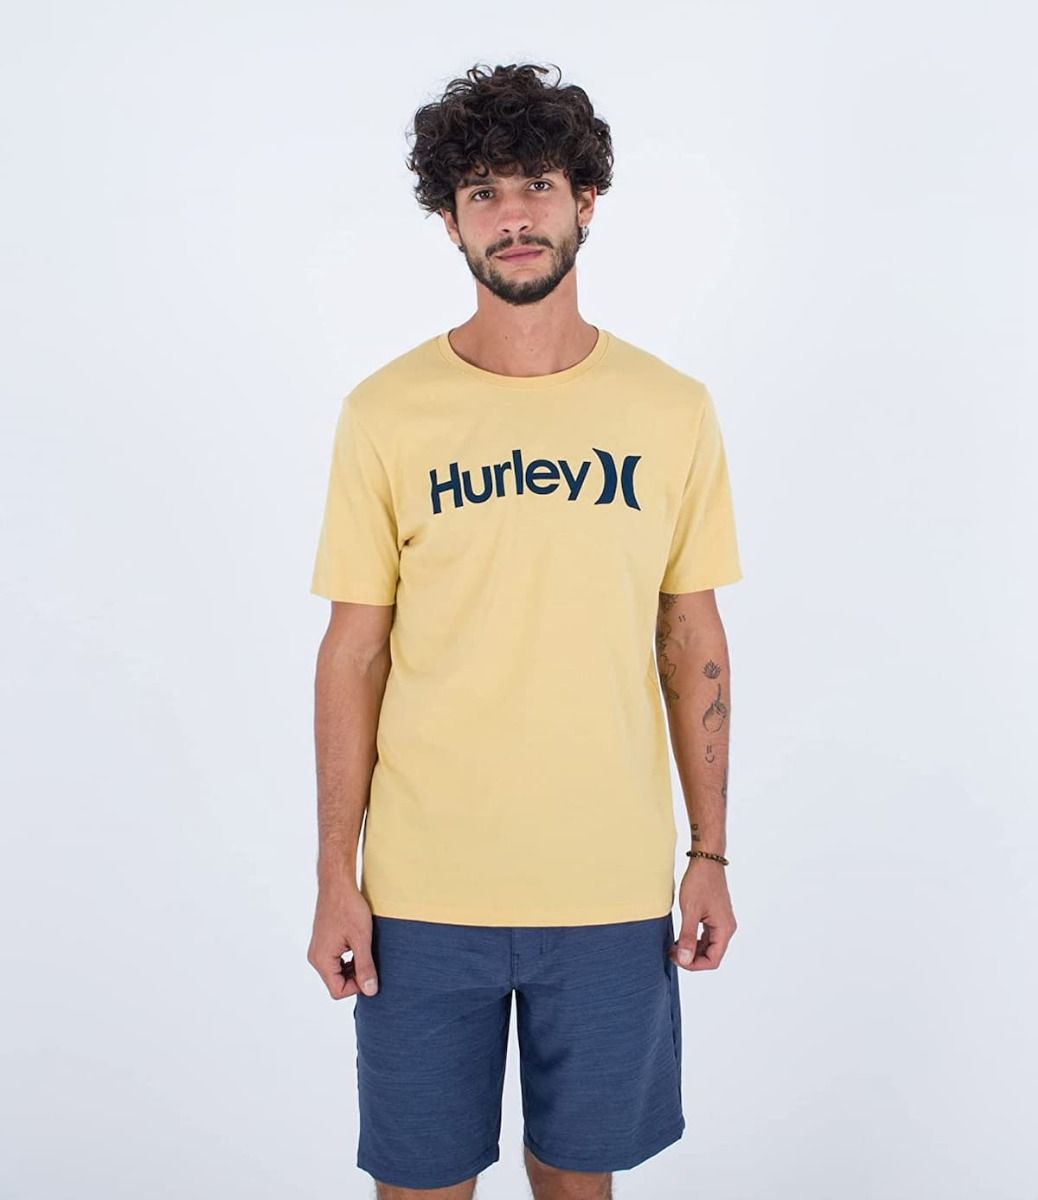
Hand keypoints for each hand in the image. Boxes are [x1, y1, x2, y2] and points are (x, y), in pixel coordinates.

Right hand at [307, 884, 378, 998]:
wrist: (337, 884)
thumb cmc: (348, 908)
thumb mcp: (361, 939)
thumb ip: (365, 967)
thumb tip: (371, 991)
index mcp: (322, 960)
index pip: (338, 991)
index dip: (357, 986)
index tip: (370, 969)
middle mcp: (316, 958)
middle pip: (337, 983)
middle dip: (355, 976)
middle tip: (371, 958)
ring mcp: (318, 950)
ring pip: (337, 972)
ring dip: (353, 967)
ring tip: (365, 949)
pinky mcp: (323, 942)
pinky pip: (335, 961)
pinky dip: (348, 958)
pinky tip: (359, 944)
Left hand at [669, 859, 736, 970]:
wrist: (706, 861)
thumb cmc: (700, 882)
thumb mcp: (690, 911)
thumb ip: (687, 937)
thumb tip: (685, 959)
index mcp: (724, 929)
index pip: (713, 960)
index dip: (694, 964)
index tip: (677, 959)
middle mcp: (726, 928)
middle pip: (711, 955)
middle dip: (691, 958)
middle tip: (672, 953)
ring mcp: (721, 922)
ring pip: (708, 946)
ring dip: (692, 949)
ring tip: (674, 946)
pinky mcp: (715, 916)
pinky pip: (706, 935)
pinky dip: (694, 939)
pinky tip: (681, 937)